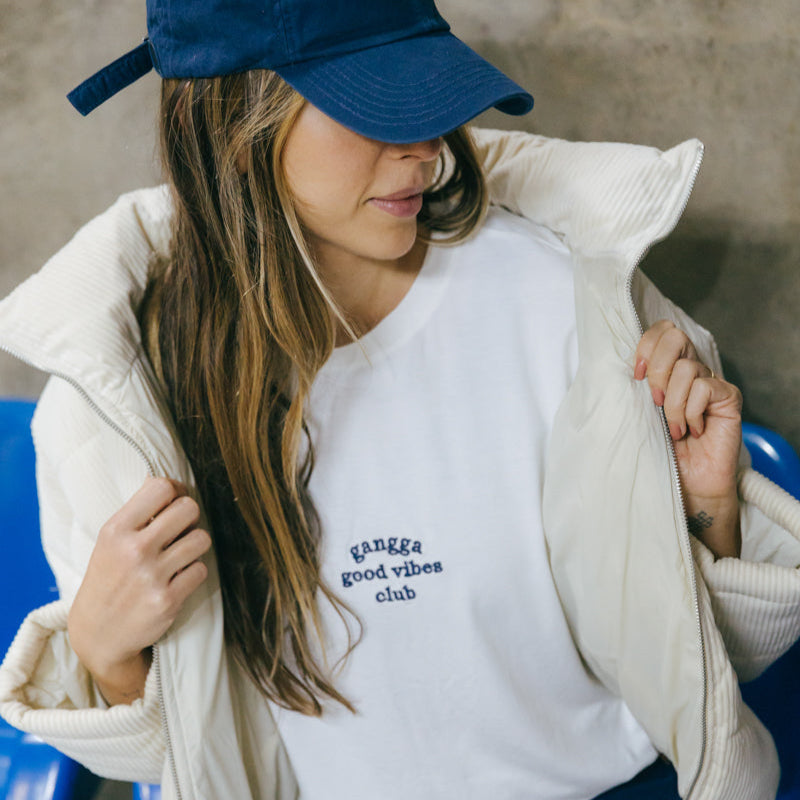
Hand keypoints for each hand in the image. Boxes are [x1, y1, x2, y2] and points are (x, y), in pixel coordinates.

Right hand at [67, 477, 210, 703]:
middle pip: (189, 508)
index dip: (174, 492)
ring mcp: (152, 576)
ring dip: (195, 546)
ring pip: (201, 538)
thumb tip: (169, 481)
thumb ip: (139, 512)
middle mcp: (134, 550)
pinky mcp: (168, 599)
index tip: (171, 505)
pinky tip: (177, 578)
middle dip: (190, 518)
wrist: (98, 632)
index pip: (161, 487)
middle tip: (179, 531)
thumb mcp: (111, 540)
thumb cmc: (109, 577)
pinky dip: (193, 572)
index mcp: (116, 530)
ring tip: (179, 555)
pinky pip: (201, 569)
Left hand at [635, 320, 742, 557]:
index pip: (660, 331)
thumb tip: (617, 367)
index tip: (636, 375)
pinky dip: (690, 412)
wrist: (684, 484)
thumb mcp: (636, 413)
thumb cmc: (657, 450)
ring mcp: (711, 381)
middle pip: (674, 336)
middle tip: (654, 400)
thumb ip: (632, 387)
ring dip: (672, 402)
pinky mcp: (728, 397)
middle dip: (658, 368)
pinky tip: (692, 431)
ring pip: (686, 368)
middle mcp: (690, 368)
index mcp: (666, 367)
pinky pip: (705, 388)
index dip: (646, 346)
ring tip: (673, 429)